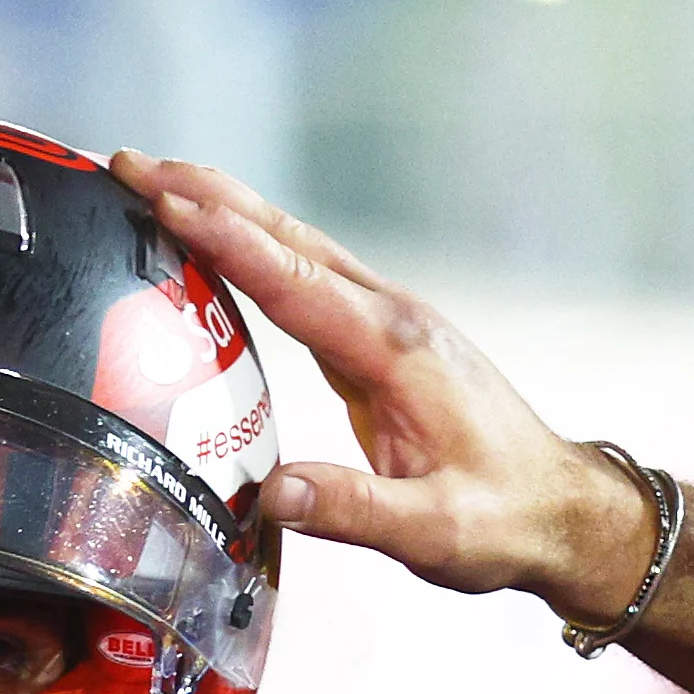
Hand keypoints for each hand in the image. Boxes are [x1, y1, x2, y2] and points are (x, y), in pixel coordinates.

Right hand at [108, 150, 693, 693]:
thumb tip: (270, 494)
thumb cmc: (503, 520)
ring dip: (224, 210)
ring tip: (154, 181)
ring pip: (294, 249)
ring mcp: (387, 324)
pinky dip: (251, 249)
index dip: (227, 241)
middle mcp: (391, 320)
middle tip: (130, 162)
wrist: (563, 511)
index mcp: (396, 353)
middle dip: (207, 196)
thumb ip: (352, 509)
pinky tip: (217, 243)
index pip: (295, 283)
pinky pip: (301, 280)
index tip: (165, 200)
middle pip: (286, 241)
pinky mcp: (379, 341)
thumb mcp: (432, 531)